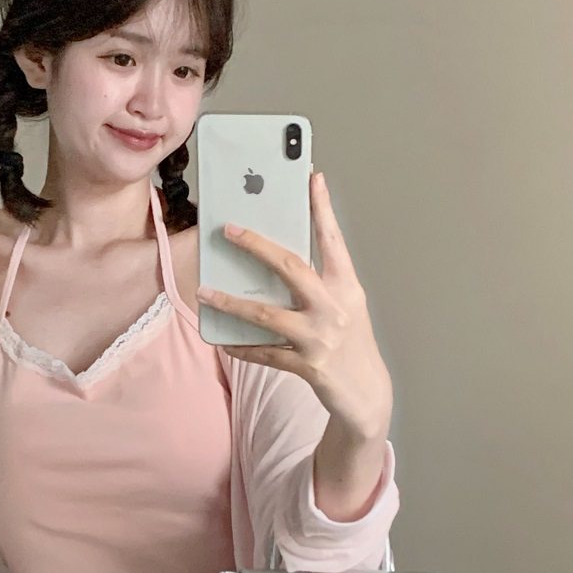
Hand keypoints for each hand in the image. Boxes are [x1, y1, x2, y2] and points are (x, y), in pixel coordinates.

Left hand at [196, 170, 393, 438]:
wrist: (368, 394)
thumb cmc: (351, 342)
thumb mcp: (344, 305)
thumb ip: (319, 282)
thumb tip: (275, 258)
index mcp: (347, 286)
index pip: (333, 240)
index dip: (322, 209)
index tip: (312, 178)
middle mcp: (335, 307)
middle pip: (291, 268)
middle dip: (257, 246)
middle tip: (229, 229)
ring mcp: (320, 338)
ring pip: (267, 314)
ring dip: (231, 303)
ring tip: (204, 291)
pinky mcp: (308, 366)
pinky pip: (265, 353)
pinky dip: (242, 346)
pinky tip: (222, 340)